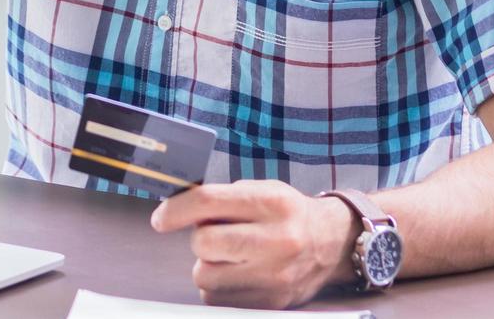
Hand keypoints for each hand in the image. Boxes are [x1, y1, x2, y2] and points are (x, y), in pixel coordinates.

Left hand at [150, 180, 361, 308]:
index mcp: (270, 203)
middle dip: (199, 238)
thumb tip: (175, 210)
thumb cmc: (287, 213)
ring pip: (205, 275)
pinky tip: (237, 273)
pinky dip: (217, 287)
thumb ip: (222, 199)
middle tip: (213, 235)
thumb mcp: (261, 190)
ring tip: (230, 255)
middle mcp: (276, 240)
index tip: (161, 219)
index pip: (206, 202)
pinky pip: (216, 299)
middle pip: (203, 242)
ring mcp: (275, 275)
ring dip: (208, 264)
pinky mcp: (271, 302)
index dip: (175, 210)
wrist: (332, 243)